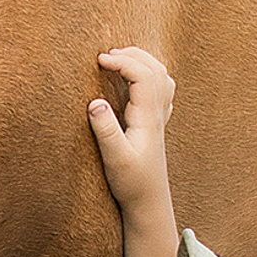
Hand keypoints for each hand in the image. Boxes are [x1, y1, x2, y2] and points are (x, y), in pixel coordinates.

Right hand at [87, 46, 175, 214]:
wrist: (149, 202)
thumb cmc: (133, 183)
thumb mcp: (115, 159)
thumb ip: (106, 130)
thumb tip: (95, 102)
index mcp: (148, 117)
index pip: (142, 75)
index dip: (122, 61)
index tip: (99, 60)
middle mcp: (158, 114)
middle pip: (156, 69)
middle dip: (133, 54)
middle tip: (106, 55)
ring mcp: (160, 118)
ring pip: (162, 77)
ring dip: (143, 61)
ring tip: (119, 60)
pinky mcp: (156, 125)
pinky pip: (161, 90)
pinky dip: (150, 75)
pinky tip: (136, 82)